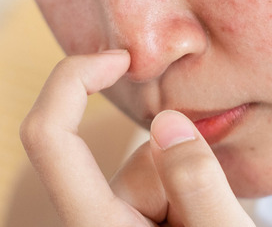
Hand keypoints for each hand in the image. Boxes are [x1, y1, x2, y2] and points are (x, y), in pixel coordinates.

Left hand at [19, 50, 253, 225]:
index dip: (72, 80)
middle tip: (223, 218)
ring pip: (156, 176)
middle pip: (134, 160)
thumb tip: (166, 120)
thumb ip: (197, 182)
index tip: (121, 59)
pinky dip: (192, 199)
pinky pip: (166, 192)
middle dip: (181, 169)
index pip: (48, 137)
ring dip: (193, 191)